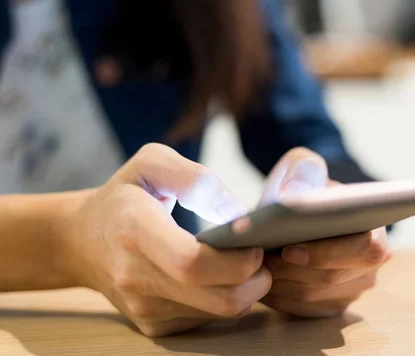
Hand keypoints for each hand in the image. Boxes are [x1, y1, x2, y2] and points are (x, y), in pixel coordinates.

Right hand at [60, 144, 271, 336]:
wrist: (79, 241)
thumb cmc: (123, 195)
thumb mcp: (152, 163)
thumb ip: (195, 178)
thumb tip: (235, 212)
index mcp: (135, 230)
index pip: (193, 263)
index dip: (236, 259)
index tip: (255, 242)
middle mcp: (136, 278)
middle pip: (219, 299)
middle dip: (256, 280)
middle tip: (262, 253)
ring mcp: (144, 308)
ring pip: (220, 312)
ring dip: (245, 289)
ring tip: (243, 260)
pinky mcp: (153, 325)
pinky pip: (207, 318)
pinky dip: (224, 297)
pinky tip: (218, 274)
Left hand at [259, 148, 391, 316]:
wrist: (303, 209)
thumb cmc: (307, 186)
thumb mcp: (304, 165)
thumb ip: (302, 171)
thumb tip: (293, 196)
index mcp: (374, 229)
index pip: (366, 250)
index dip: (328, 254)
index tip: (289, 249)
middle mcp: (369, 265)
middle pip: (333, 280)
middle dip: (292, 271)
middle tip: (259, 258)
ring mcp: (351, 289)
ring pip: (312, 297)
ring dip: (279, 284)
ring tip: (253, 265)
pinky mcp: (330, 305)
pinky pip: (300, 309)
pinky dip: (276, 296)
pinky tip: (258, 277)